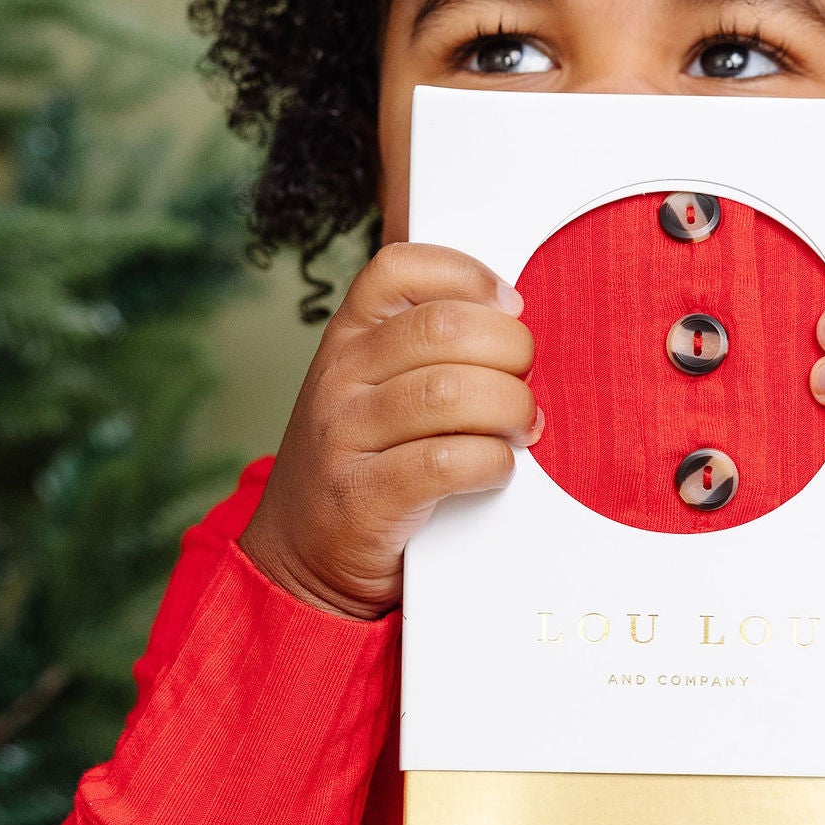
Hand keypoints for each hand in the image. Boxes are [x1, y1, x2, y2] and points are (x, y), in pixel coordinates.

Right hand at [241, 244, 538, 618]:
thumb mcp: (370, 389)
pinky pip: (446, 461)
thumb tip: (517, 326)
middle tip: (525, 379)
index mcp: (347, 339)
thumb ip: (426, 351)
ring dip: (508, 408)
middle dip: (508, 349)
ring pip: (450, 392)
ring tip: (519, 427)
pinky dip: (490, 462)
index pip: (398, 269)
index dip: (466, 275)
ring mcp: (345, 437)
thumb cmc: (358, 464)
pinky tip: (495, 467)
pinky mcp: (363, 498)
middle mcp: (339, 378)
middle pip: (442, 327)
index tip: (508, 305)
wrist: (300, 556)